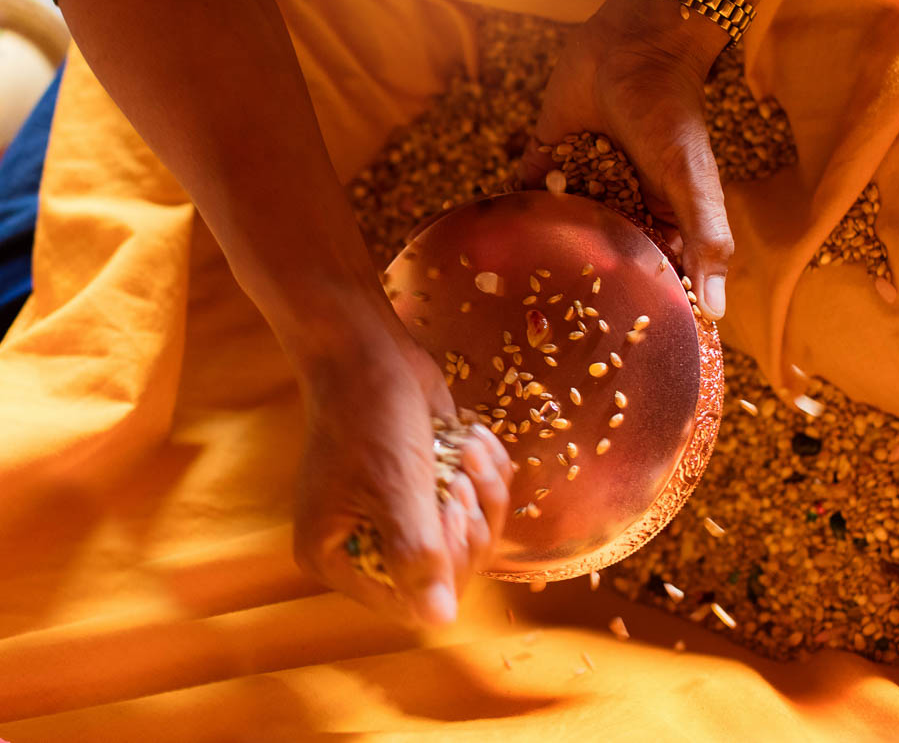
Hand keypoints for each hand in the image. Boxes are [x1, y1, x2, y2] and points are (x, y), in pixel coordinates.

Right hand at [292, 327, 513, 625]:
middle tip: (461, 479)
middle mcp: (366, 543)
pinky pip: (481, 502)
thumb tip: (439, 622)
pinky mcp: (432, 487)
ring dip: (485, 490)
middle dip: (470, 521)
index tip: (449, 512)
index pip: (409, 602)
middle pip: (450, 573)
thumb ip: (416, 555)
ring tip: (469, 448)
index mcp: (337, 556)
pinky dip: (488, 471)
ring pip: (474, 536)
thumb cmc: (369, 416)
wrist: (370, 349)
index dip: (445, 565)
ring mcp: (401, 516)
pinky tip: (473, 438)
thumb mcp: (395, 488)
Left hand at [520, 0, 733, 319]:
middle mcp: (619, 208)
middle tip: (556, 336)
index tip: (622, 347)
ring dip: (540, 253)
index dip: (637, 304)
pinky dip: (514, 210)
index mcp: (658, 220)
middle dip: (578, 286)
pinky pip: (526, 194)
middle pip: (596, 258)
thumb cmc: (672, 113)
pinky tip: (492, 242)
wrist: (633, 42)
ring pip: (557, 230)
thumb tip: (716, 314)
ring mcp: (581, 184)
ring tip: (515, 297)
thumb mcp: (692, 183)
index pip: (647, 273)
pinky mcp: (547, 158)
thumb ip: (706, 243)